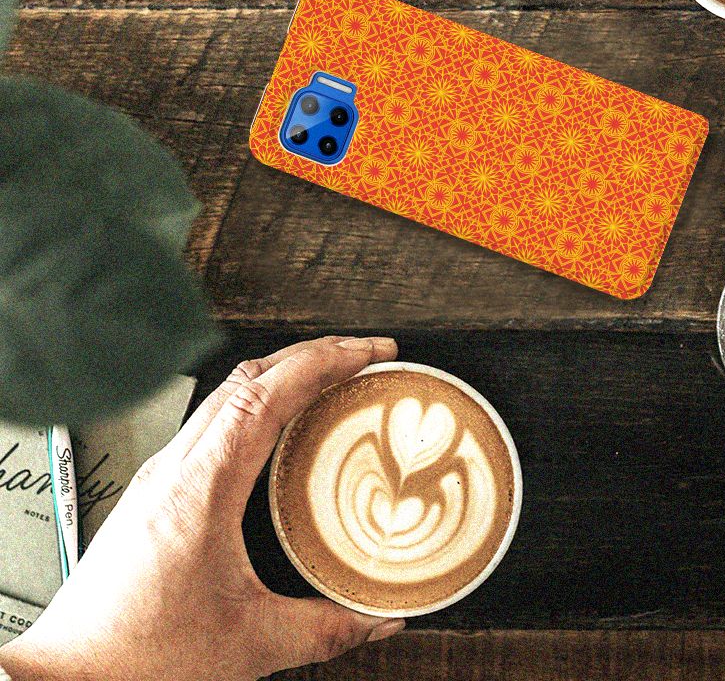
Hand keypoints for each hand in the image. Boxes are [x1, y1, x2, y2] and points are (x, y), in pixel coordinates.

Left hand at [0, 336, 403, 680]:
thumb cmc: (137, 657)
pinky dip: (257, 403)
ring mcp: (161, 473)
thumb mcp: (250, 643)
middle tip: (361, 355)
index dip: (323, 362)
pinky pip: (214, 421)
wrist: (69, 678)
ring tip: (329, 380)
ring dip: (283, 374)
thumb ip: (326, 629)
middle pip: (249, 376)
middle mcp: (176, 467)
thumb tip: (379, 618)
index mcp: (201, 487)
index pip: (267, 394)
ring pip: (227, 393)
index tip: (366, 352)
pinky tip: (279, 428)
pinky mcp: (155, 489)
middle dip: (312, 354)